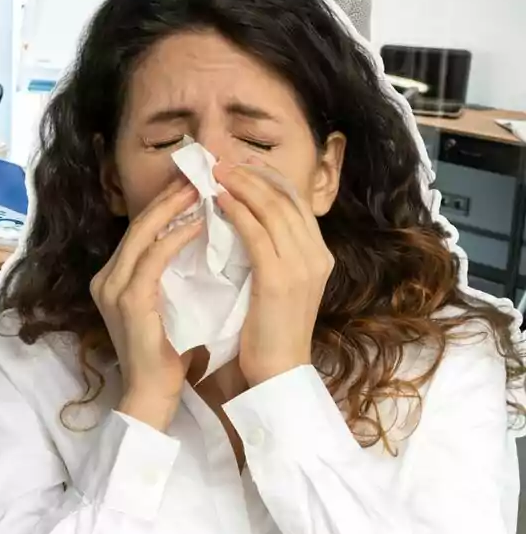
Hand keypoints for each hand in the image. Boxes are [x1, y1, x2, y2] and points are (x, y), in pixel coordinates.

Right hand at [89, 179, 204, 430]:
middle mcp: (106, 278)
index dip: (165, 205)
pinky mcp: (127, 300)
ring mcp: (113, 288)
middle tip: (199, 174)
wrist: (151, 395)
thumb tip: (198, 242)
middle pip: (139, 225)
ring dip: (174, 208)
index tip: (193, 184)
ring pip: (144, 235)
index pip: (140, 231)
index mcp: (112, 278)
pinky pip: (154, 258)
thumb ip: (170, 276)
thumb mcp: (166, 305)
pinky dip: (176, 237)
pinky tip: (199, 222)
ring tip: (202, 189)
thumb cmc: (166, 355)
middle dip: (170, 197)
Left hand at [213, 159, 333, 386]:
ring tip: (215, 173)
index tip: (240, 163)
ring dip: (242, 185)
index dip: (267, 177)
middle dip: (252, 174)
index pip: (295, 201)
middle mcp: (316, 255)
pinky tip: (219, 201)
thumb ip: (269, 252)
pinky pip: (257, 233)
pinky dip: (238, 212)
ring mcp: (302, 266)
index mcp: (318, 254)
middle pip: (286, 197)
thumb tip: (244, 218)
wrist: (277, 372)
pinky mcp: (279, 279)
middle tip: (221, 161)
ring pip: (273, 208)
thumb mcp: (276, 283)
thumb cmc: (268, 331)